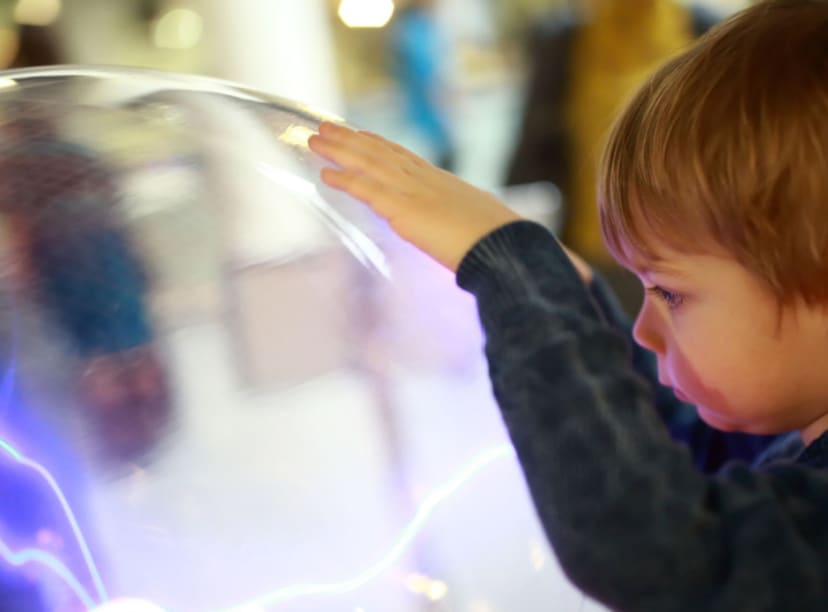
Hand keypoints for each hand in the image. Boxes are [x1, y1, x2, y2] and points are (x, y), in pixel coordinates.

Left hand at [309, 122, 520, 271]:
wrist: (505, 246)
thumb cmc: (500, 243)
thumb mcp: (477, 225)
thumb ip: (461, 224)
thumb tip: (463, 234)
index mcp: (442, 182)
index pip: (404, 157)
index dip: (379, 144)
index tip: (362, 134)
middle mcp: (425, 180)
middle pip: (381, 152)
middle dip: (352, 139)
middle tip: (326, 126)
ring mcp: (413, 192)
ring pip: (369, 163)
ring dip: (340, 150)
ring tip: (315, 138)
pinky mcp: (404, 210)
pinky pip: (367, 189)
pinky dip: (345, 180)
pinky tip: (325, 173)